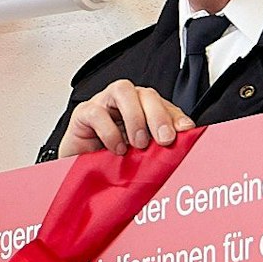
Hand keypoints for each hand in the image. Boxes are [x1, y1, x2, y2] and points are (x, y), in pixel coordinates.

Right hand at [55, 80, 195, 158]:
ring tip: (138, 143)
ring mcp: (103, 104)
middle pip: (146, 94)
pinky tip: (116, 148)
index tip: (185, 132)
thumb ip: (158, 151)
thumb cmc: (109, 162)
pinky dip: (110, 131)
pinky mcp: (83, 114)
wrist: (77, 171)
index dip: (176, 117)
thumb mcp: (140, 159)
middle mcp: (125, 104)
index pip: (165, 106)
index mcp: (143, 112)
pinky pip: (97, 112)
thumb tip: (182, 150)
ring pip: (123, 89)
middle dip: (159, 115)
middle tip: (164, 140)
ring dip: (135, 116)